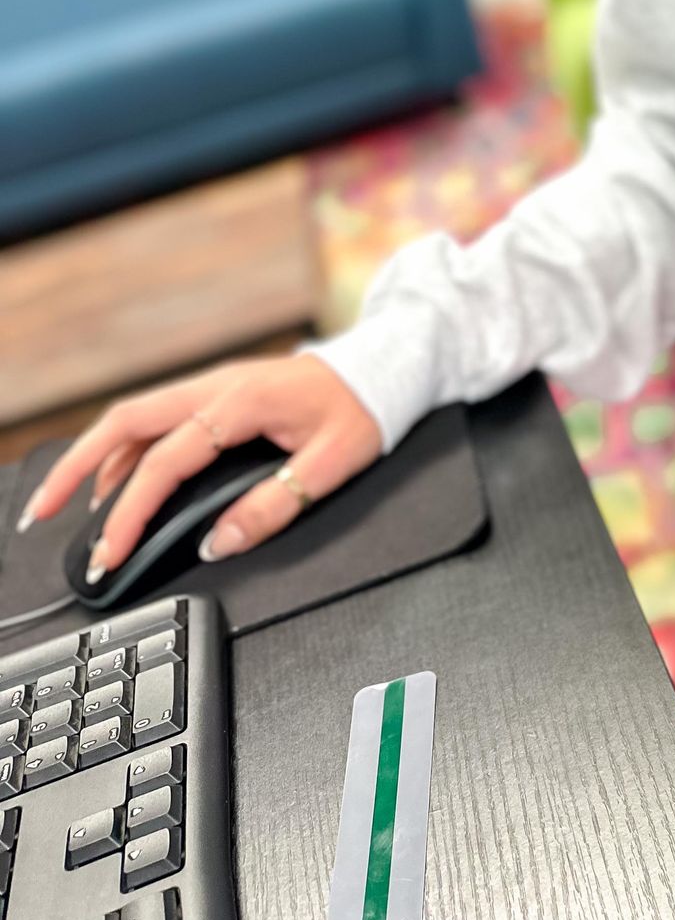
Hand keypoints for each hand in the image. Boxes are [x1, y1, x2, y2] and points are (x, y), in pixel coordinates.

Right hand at [15, 353, 383, 578]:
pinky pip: (159, 419)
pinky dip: (128, 450)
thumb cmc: (364, 409)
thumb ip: (273, 506)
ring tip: (73, 508)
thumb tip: (218, 541)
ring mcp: (215, 385)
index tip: (110, 553)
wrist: (386, 366)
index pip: (165, 462)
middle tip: (42, 510)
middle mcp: (217, 386)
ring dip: (97, 459)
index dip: (130, 513)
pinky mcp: (220, 393)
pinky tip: (121, 481)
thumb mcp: (331, 465)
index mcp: (241, 401)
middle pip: (125, 422)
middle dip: (76, 468)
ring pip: (136, 418)